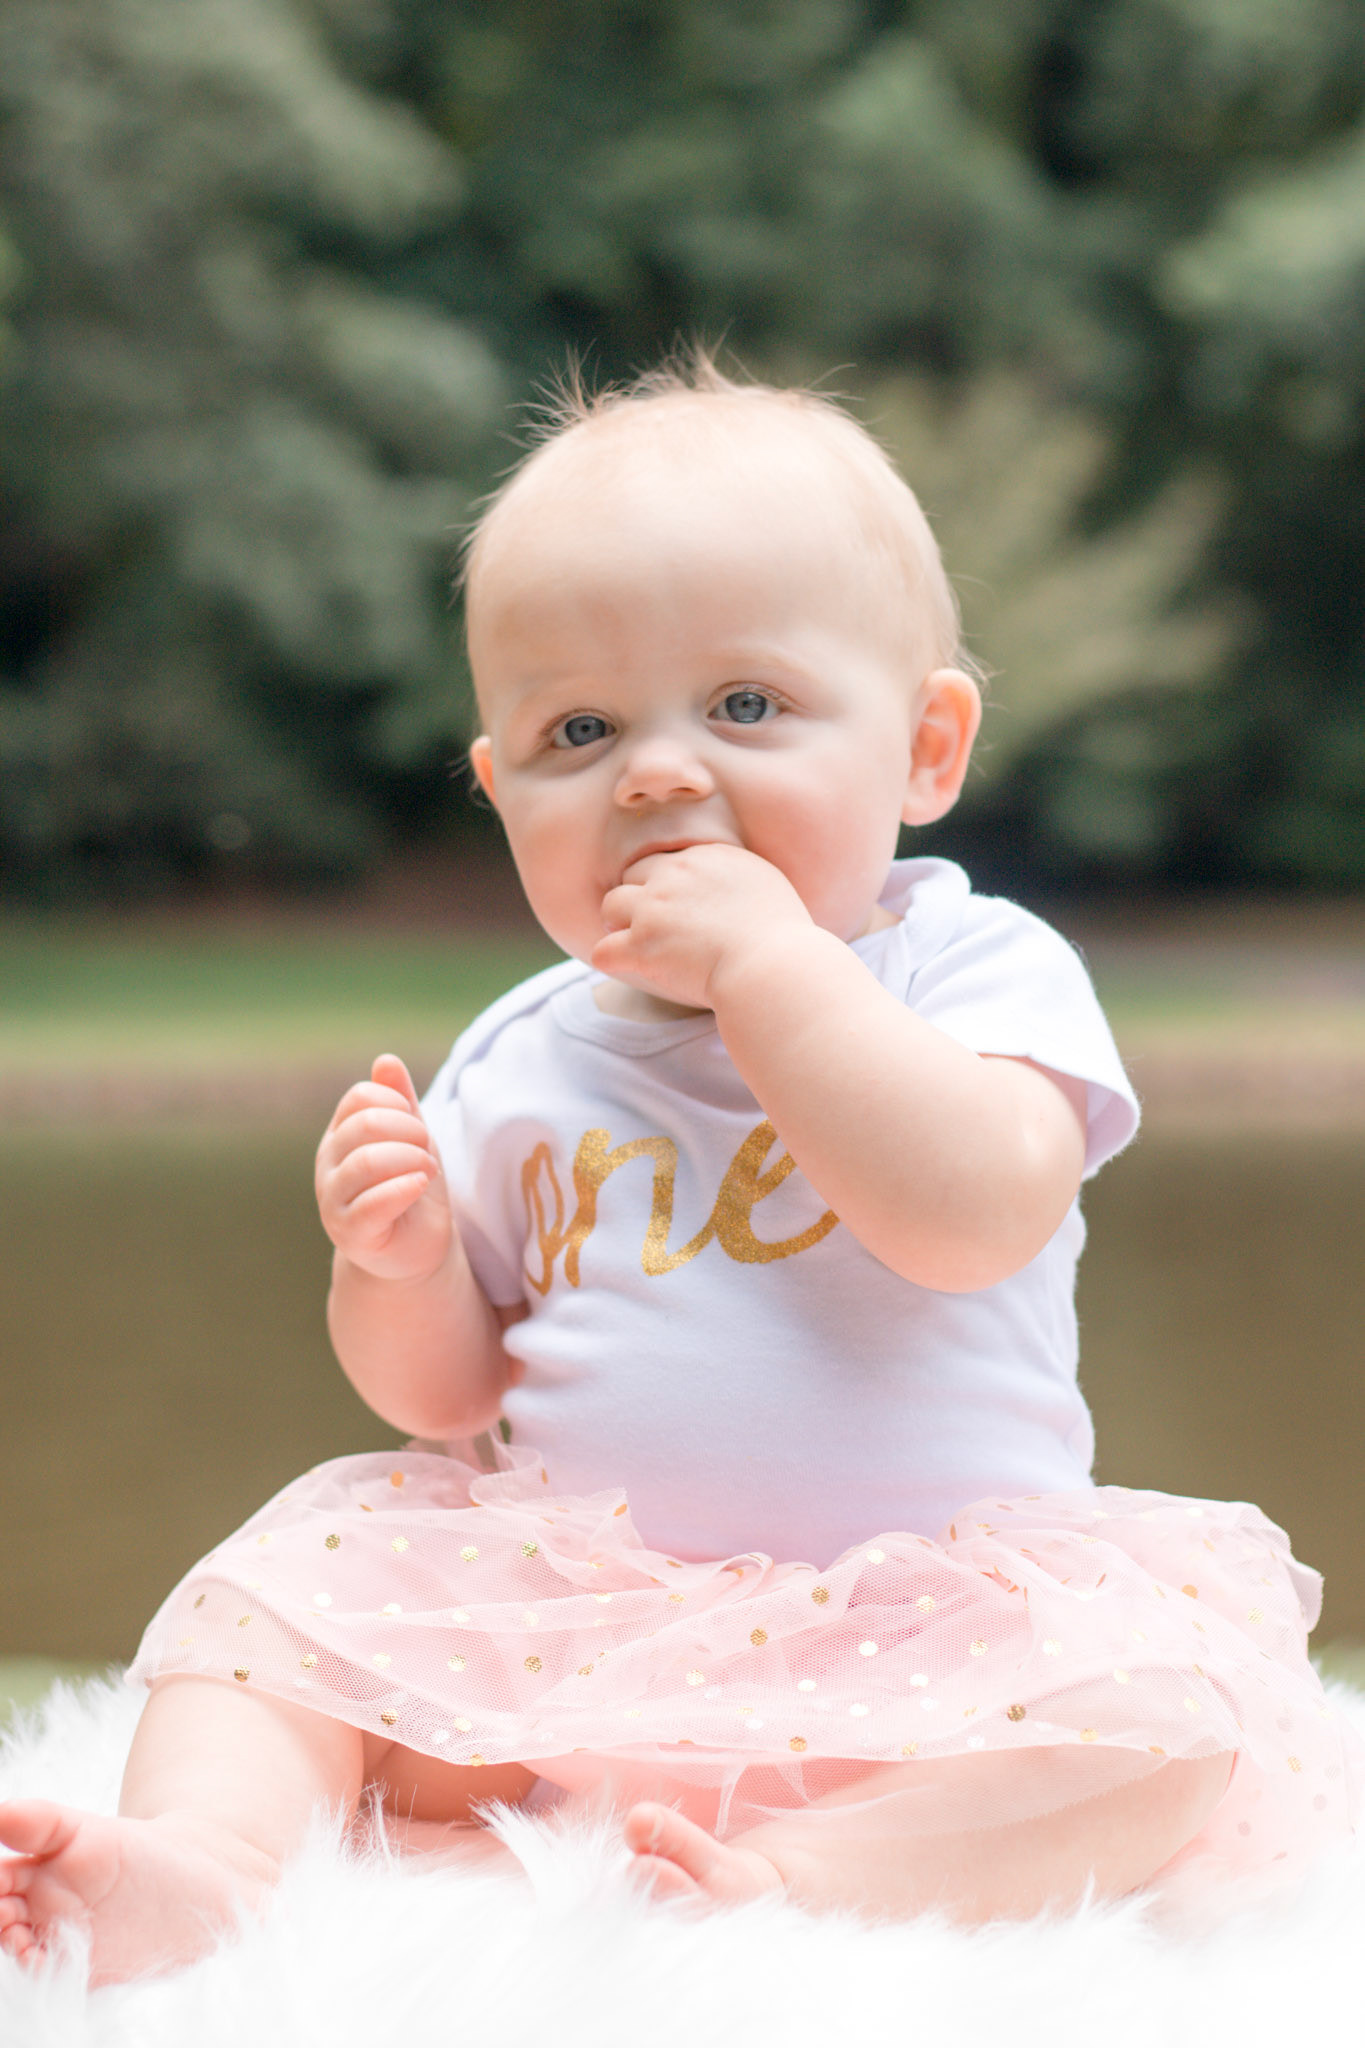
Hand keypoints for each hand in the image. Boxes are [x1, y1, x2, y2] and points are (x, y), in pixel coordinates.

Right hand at [315, 1054, 452, 1281]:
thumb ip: (400, 1101)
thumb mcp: (412, 1138)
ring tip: (428, 1171)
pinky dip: (404, 1188)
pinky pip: (373, 1204)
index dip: (398, 1104)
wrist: (414, 1248)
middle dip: (410, 1132)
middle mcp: (328, 1165)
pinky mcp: (350, 1233)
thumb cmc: (411, 1186)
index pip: (360, 1098)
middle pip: (364, 1126)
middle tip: (428, 1152)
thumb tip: (386, 1059)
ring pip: (367, 1162)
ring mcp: (333, 1201)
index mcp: (340, 1135)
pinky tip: (421, 1185)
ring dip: (411, 1160)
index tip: (419, 1128)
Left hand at [592, 844, 813, 1009]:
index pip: (668, 860)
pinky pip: (603, 950)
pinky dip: (611, 959)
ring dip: (619, 923)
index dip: (668, 884)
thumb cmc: (783, 937)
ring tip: (633, 942)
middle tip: (651, 925)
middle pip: (634, 874)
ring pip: (610, 905)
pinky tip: (624, 966)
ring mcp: (654, 908)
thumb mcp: (769, 887)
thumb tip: (734, 888)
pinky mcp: (641, 944)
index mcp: (707, 857)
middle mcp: (675, 874)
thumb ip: (741, 878)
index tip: (678, 907)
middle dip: (639, 899)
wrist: (773, 965)